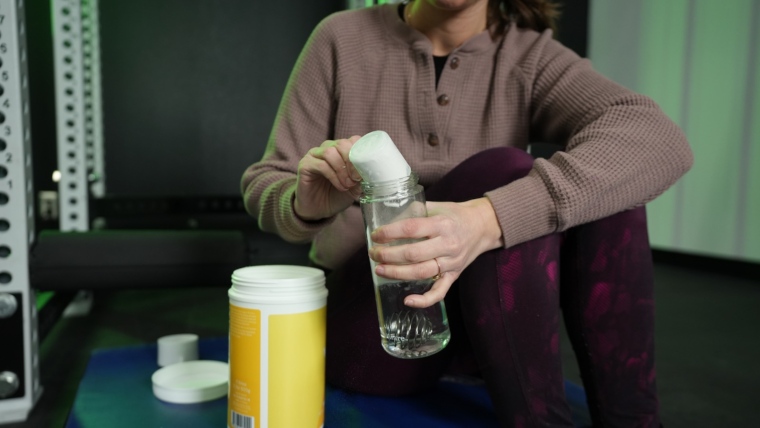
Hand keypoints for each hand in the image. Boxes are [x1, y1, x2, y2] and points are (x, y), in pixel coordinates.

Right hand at [294, 136, 362, 220]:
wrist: (319, 210)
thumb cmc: (338, 196)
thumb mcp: (355, 187)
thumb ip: (362, 177)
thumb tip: (373, 171)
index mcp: (342, 150)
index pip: (353, 140)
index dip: (361, 153)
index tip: (366, 171)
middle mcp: (328, 148)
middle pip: (342, 144)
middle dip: (352, 161)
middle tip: (356, 178)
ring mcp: (315, 155)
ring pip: (330, 152)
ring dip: (342, 169)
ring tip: (347, 185)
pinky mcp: (305, 164)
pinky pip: (321, 164)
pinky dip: (333, 176)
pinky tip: (339, 186)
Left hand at [368, 197, 503, 307]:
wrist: (483, 226)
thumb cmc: (455, 215)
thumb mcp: (437, 205)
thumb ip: (415, 211)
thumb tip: (388, 217)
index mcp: (442, 224)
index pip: (411, 229)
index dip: (390, 233)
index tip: (376, 235)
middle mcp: (448, 244)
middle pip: (413, 254)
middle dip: (388, 255)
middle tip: (373, 253)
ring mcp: (451, 262)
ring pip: (421, 272)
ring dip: (397, 273)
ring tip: (379, 270)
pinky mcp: (454, 275)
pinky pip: (439, 292)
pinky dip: (424, 300)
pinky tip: (407, 300)